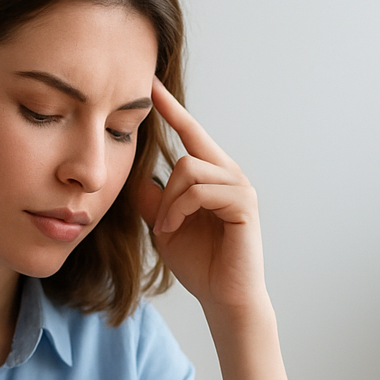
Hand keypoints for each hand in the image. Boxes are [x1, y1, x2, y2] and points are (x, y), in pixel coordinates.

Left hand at [135, 78, 268, 319]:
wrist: (222, 297)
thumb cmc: (199, 262)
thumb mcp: (164, 223)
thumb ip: (152, 197)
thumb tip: (135, 175)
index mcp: (212, 174)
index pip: (190, 131)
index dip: (171, 107)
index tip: (150, 83)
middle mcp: (230, 174)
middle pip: (187, 152)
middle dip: (165, 190)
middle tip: (160, 224)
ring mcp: (240, 187)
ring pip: (189, 170)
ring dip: (170, 204)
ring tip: (168, 230)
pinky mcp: (244, 204)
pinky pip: (200, 190)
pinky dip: (179, 210)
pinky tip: (175, 229)